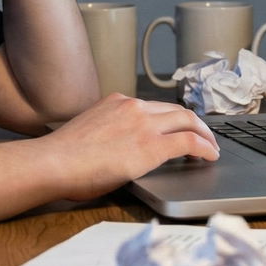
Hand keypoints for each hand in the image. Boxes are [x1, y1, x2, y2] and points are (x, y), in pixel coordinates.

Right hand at [35, 94, 220, 200]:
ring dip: (204, 134)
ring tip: (211, 147)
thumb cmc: (62, 157)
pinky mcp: (152, 145)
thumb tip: (118, 149)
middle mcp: (134, 107)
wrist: (55, 162)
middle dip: (195, 123)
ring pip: (187, 120)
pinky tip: (210, 156)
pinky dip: (204, 147)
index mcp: (117, 102)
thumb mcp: (90, 132)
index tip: (180, 127)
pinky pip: (189, 141)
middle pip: (177, 110)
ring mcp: (145, 123)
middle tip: (205, 137)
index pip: (155, 107)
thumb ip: (110, 133)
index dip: (173, 118)